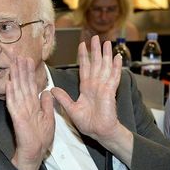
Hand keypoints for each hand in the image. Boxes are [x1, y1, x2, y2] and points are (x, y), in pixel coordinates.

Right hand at [7, 57, 54, 169]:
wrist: (35, 152)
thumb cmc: (40, 138)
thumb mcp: (48, 118)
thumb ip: (46, 104)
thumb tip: (46, 92)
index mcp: (32, 105)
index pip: (29, 85)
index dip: (29, 73)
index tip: (28, 60)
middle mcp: (24, 105)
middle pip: (22, 84)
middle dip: (21, 70)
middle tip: (19, 56)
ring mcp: (19, 111)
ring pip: (17, 90)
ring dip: (15, 77)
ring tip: (14, 64)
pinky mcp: (17, 118)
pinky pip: (13, 104)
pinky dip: (11, 94)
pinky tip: (9, 84)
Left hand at [51, 35, 132, 164]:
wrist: (99, 132)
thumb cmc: (87, 122)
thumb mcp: (70, 109)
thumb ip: (62, 98)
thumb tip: (51, 89)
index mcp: (86, 88)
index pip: (84, 68)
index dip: (83, 56)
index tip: (82, 44)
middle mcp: (95, 85)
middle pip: (96, 63)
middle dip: (95, 50)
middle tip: (96, 37)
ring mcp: (104, 87)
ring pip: (105, 66)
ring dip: (106, 54)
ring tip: (107, 42)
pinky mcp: (110, 92)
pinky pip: (114, 77)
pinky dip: (116, 67)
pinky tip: (117, 57)